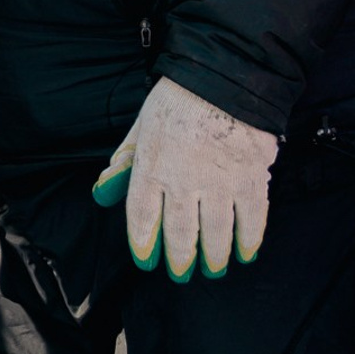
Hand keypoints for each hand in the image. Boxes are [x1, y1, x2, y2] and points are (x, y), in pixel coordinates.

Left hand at [93, 77, 279, 279]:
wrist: (224, 79)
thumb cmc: (176, 101)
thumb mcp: (140, 129)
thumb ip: (124, 163)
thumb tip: (102, 192)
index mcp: (152, 169)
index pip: (143, 216)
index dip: (143, 243)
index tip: (145, 261)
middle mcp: (184, 181)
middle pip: (180, 232)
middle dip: (180, 258)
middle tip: (180, 274)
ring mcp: (220, 183)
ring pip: (216, 232)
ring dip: (213, 255)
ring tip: (211, 269)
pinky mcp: (252, 178)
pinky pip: (252, 218)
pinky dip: (249, 239)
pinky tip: (245, 253)